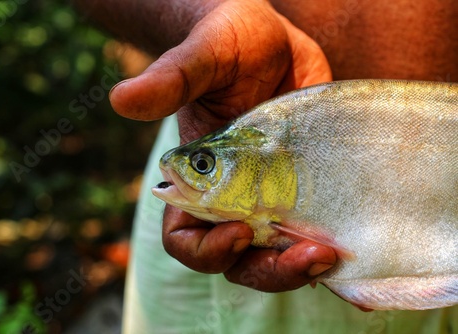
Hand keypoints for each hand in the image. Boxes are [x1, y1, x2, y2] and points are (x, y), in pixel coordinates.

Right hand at [110, 0, 335, 291]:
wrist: (269, 40)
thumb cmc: (225, 44)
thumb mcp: (203, 57)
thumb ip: (171, 80)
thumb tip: (121, 100)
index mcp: (196, 181)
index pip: (185, 239)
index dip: (206, 249)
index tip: (238, 229)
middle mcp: (232, 198)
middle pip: (240, 259)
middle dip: (270, 268)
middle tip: (310, 254)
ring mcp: (273, 197)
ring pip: (279, 254)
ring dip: (303, 265)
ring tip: (334, 252)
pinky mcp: (308, 188)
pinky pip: (315, 232)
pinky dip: (332, 250)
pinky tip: (353, 249)